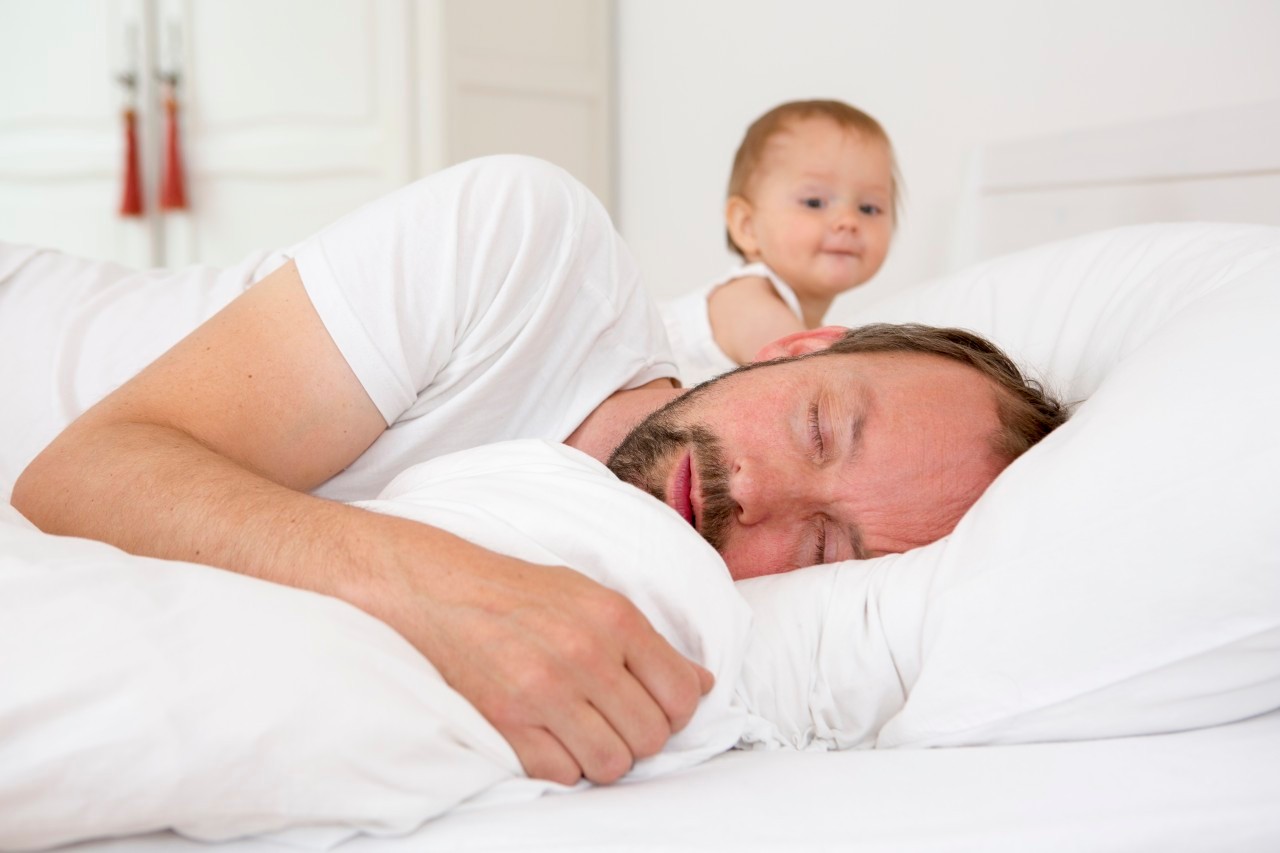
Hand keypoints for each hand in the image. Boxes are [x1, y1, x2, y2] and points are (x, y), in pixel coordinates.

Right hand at [374, 542, 714, 785]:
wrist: (441, 591)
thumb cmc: (522, 593)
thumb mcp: (594, 597)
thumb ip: (649, 642)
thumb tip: (701, 685)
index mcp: (615, 619)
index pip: (681, 695)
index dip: (676, 712)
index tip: (655, 707)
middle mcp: (584, 655)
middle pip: (651, 736)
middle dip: (639, 737)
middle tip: (615, 720)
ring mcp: (543, 693)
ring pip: (612, 764)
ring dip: (604, 756)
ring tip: (585, 732)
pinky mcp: (506, 723)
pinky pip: (562, 774)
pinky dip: (561, 764)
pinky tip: (550, 736)